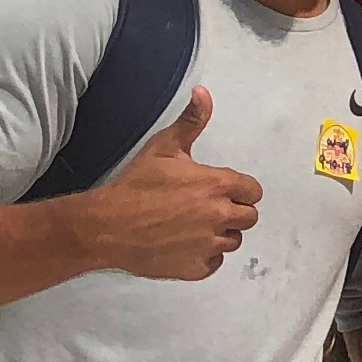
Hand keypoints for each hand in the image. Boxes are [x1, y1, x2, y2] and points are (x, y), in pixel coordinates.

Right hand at [69, 90, 260, 281]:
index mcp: (217, 185)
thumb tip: (203, 93)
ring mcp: (209, 245)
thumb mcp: (164, 147)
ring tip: (193, 226)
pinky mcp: (196, 268)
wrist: (108, 226)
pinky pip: (214, 263)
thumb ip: (191, 122)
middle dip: (233, 211)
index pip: (253, 191)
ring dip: (220, 234)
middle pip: (249, 217)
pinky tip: (186, 245)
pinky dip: (205, 256)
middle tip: (206, 207)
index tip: (221, 189)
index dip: (239, 189)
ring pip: (232, 241)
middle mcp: (220, 216)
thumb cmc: (136, 185)